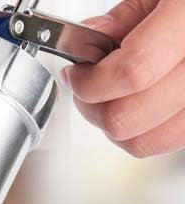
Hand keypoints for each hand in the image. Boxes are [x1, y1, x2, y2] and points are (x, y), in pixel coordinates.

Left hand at [63, 0, 184, 157]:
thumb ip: (126, 17)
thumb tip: (87, 44)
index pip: (133, 72)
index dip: (92, 81)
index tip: (78, 73)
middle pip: (130, 119)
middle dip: (95, 107)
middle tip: (88, 87)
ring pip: (146, 141)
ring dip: (116, 126)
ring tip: (111, 98)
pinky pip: (169, 140)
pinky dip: (144, 130)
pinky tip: (140, 104)